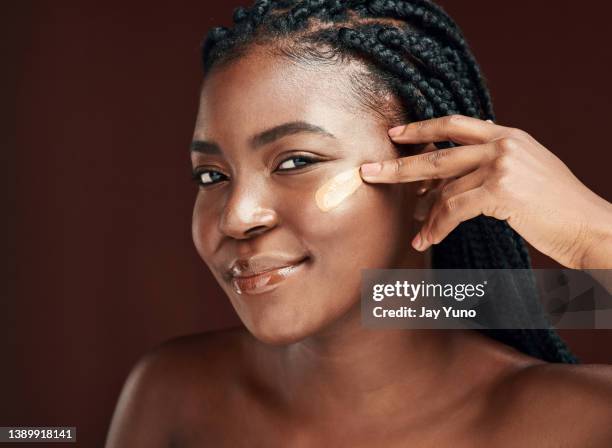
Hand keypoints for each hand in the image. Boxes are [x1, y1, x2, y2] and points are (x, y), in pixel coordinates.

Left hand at [359, 115, 611, 268]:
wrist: (592, 226)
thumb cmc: (558, 208)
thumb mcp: (527, 173)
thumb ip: (492, 166)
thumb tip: (448, 180)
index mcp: (508, 135)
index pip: (455, 124)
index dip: (422, 128)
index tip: (396, 135)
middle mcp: (503, 144)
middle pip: (438, 153)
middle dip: (401, 165)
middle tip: (370, 172)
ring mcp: (502, 165)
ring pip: (444, 188)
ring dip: (424, 212)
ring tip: (411, 225)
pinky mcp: (501, 190)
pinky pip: (454, 209)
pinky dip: (437, 227)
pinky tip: (426, 239)